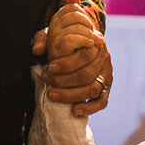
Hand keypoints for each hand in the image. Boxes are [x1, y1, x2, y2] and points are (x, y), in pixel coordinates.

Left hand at [34, 0, 112, 117]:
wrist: (83, 46)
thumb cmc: (66, 40)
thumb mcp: (55, 34)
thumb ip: (44, 39)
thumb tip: (37, 50)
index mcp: (94, 43)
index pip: (85, 54)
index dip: (67, 63)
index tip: (50, 67)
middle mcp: (103, 58)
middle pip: (87, 74)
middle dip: (64, 80)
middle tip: (46, 80)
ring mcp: (107, 75)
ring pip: (93, 88)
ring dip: (72, 95)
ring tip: (52, 95)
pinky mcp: (106, 89)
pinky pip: (102, 102)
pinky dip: (89, 108)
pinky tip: (74, 110)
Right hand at [42, 2, 102, 62]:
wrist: (67, 77)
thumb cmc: (74, 55)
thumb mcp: (76, 33)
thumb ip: (74, 14)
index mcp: (56, 22)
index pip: (72, 8)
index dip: (83, 15)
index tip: (90, 28)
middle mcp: (52, 29)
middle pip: (74, 14)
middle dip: (88, 24)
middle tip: (97, 37)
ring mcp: (52, 39)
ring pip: (76, 26)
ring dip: (90, 34)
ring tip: (96, 43)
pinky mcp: (56, 50)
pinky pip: (71, 39)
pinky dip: (84, 41)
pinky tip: (91, 46)